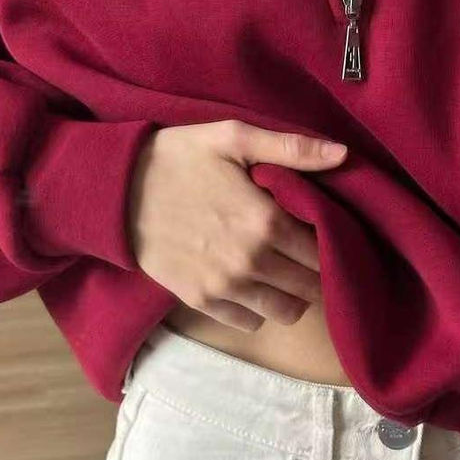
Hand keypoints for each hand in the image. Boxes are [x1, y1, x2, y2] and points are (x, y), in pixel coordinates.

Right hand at [128, 119, 348, 331]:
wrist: (116, 190)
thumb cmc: (179, 156)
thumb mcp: (233, 137)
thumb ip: (291, 148)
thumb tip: (343, 155)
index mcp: (265, 220)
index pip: (323, 249)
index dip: (331, 239)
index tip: (325, 226)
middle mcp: (250, 262)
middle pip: (310, 285)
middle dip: (317, 268)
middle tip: (308, 247)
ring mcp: (224, 287)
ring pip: (286, 311)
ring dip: (294, 293)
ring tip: (286, 267)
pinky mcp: (200, 302)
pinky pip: (249, 322)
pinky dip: (260, 308)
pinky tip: (256, 281)